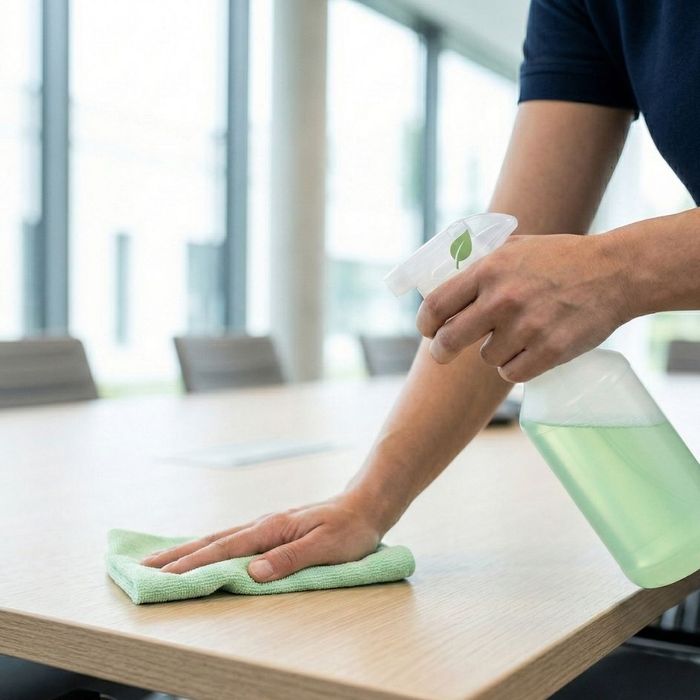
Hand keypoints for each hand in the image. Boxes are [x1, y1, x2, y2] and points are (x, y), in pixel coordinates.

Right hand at [140, 492, 382, 581]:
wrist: (363, 506)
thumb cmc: (349, 529)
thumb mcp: (326, 547)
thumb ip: (289, 559)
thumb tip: (251, 573)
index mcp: (272, 529)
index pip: (225, 550)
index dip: (193, 564)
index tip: (164, 576)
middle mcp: (262, 525)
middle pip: (211, 541)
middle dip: (176, 555)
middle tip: (142, 566)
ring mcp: (264, 527)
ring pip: (218, 539)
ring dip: (187, 550)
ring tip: (159, 560)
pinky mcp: (270, 531)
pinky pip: (230, 541)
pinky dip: (207, 547)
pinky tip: (199, 552)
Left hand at [416, 233, 630, 381]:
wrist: (615, 272)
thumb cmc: (561, 258)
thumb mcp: (515, 245)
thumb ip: (481, 262)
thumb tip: (446, 274)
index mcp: (489, 270)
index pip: (437, 305)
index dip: (426, 322)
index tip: (427, 329)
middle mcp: (502, 300)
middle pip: (450, 340)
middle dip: (441, 350)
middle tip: (442, 352)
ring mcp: (527, 328)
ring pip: (486, 357)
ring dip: (495, 351)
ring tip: (519, 333)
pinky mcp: (549, 352)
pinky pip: (512, 373)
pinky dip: (517, 366)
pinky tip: (530, 350)